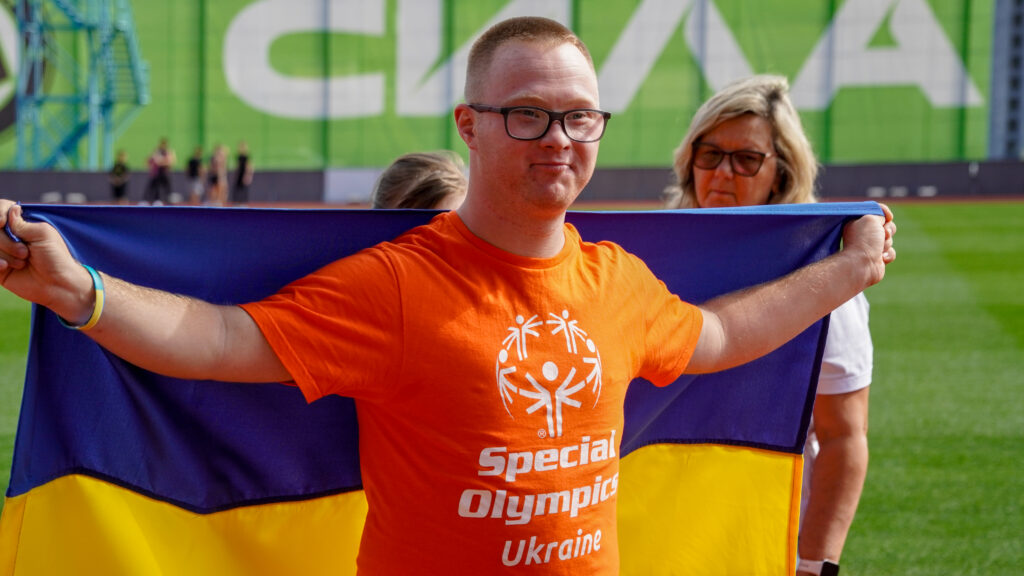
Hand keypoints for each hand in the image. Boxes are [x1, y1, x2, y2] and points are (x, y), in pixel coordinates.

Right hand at [0, 200, 94, 323]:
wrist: (56, 285)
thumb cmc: (55, 258)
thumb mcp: (42, 234)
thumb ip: (22, 223)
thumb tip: (12, 208)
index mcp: (22, 225)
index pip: (2, 209)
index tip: (2, 222)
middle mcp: (10, 236)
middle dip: (7, 241)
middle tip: (25, 253)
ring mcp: (3, 251)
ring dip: (6, 253)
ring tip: (23, 262)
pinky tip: (6, 268)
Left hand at [841, 202, 896, 287]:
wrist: (863, 265)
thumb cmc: (864, 240)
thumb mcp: (871, 218)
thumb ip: (879, 214)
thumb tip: (884, 219)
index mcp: (857, 222)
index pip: (874, 212)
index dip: (884, 213)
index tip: (888, 216)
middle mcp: (862, 234)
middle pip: (885, 225)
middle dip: (888, 230)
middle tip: (883, 234)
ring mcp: (870, 246)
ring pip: (889, 239)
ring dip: (887, 243)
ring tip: (879, 248)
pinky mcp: (877, 257)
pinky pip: (890, 252)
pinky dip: (888, 254)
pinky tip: (881, 258)